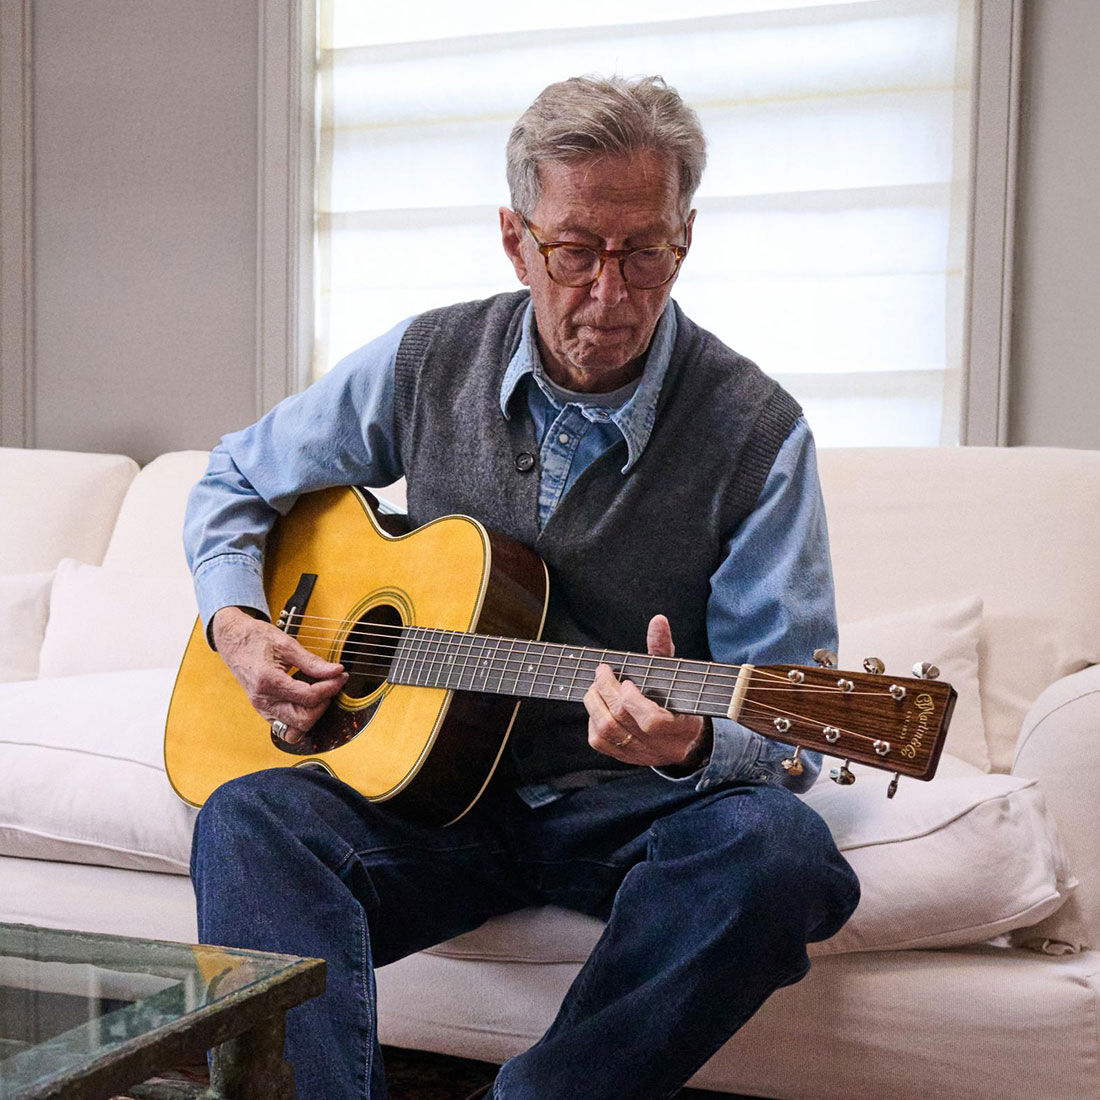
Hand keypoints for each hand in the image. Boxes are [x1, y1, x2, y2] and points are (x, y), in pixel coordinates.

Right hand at [211, 606, 347, 743]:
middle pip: (303, 719)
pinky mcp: (262, 710)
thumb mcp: (286, 644)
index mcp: (268, 681)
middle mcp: (263, 700)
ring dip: (312, 715)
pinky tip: (306, 701)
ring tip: (319, 695)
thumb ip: (312, 661)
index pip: (308, 696)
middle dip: (323, 704)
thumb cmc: (256, 638)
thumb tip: (335, 671)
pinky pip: (284, 728)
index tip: (340, 676)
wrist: (232, 640)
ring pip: (294, 730)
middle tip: (331, 685)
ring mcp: (261, 708)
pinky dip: (299, 720)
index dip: (330, 687)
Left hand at [583, 614, 712, 768]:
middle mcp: (660, 746)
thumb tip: (658, 620)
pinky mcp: (625, 758)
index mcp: (680, 726)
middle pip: (622, 721)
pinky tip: (597, 705)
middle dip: (606, 691)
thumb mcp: (676, 674)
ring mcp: (641, 754)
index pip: (652, 721)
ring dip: (594, 704)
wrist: (684, 739)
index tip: (627, 681)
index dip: (633, 701)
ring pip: (607, 732)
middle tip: (602, 672)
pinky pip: (600, 742)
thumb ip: (664, 649)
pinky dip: (593, 721)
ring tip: (595, 686)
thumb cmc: (679, 699)